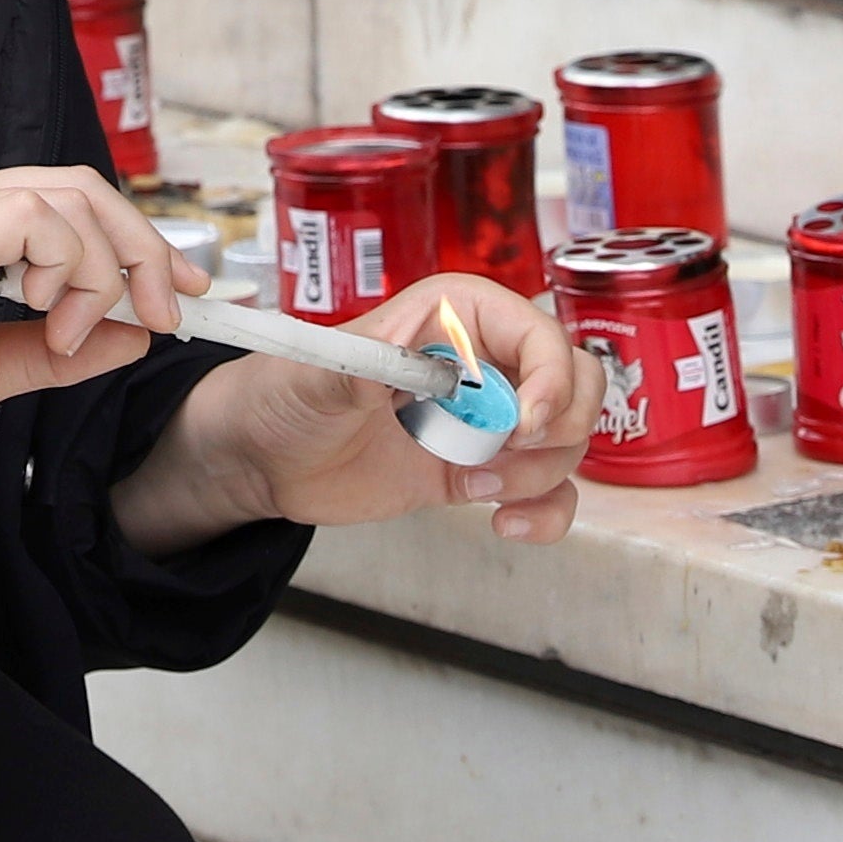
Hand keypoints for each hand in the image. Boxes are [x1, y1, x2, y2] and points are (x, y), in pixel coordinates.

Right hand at [0, 166, 186, 508]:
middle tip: (162, 315)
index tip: (175, 299)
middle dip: (144, 251)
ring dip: (102, 271)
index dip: (136, 243)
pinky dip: (68, 269)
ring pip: (72, 196)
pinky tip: (46, 321)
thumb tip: (130, 336)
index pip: (71, 201)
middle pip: (85, 187)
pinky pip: (40, 217)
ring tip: (67, 335)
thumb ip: (56, 351)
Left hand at [115, 273, 594, 551]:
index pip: (537, 332)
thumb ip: (358, 364)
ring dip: (541, 474)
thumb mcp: (314, 375)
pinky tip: (506, 524)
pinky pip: (548, 489)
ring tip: (477, 488)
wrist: (265, 457)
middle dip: (565, 422)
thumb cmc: (283, 392)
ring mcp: (487, 420)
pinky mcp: (481, 470)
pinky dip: (546, 513)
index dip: (550, 376)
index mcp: (453, 316)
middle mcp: (482, 362)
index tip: (525, 424)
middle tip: (511, 450)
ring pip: (569, 440)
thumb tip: (399, 348)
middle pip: (577, 379)